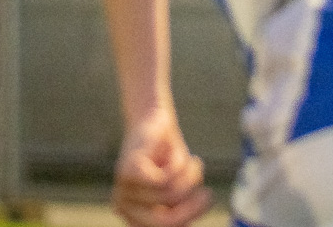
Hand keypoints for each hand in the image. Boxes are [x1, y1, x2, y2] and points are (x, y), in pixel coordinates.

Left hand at [112, 104, 211, 226]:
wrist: (152, 116)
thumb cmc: (167, 155)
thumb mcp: (178, 185)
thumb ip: (180, 207)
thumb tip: (191, 223)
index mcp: (135, 217)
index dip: (189, 217)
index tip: (209, 199)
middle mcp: (123, 208)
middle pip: (165, 223)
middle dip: (192, 208)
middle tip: (210, 194)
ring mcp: (122, 190)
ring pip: (169, 195)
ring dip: (189, 177)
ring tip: (194, 162)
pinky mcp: (127, 171)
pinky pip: (163, 180)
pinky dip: (178, 165)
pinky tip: (177, 151)